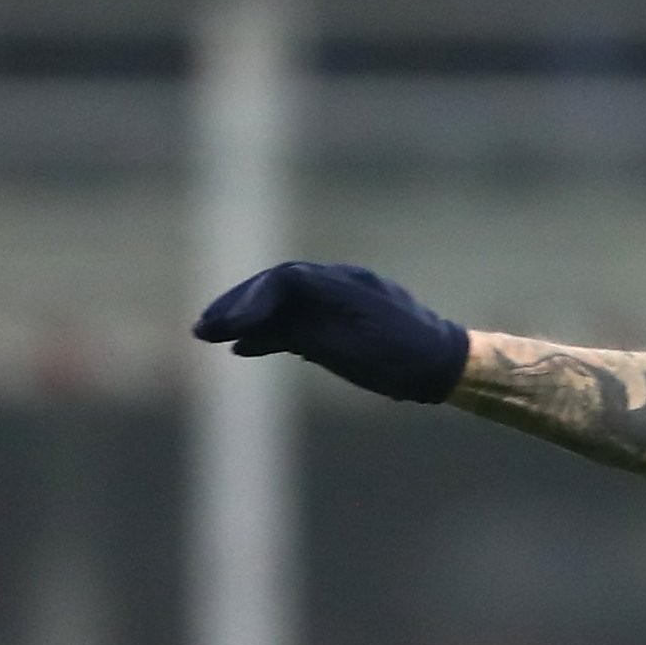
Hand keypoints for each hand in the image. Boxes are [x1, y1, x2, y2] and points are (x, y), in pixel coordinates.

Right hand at [191, 261, 470, 403]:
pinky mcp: (336, 321)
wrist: (442, 364)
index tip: (232, 327)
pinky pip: (296, 321)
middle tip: (202, 328)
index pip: (286, 280)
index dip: (254, 300)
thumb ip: (307, 332)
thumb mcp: (353, 349)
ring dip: (245, 319)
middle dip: (237, 306)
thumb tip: (261, 326)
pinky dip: (268, 333)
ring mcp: (335, 300)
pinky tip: (242, 348)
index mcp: (343, 284)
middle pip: (275, 287)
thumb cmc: (403, 358)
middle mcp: (335, 285)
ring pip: (281, 304)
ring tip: (208, 335)